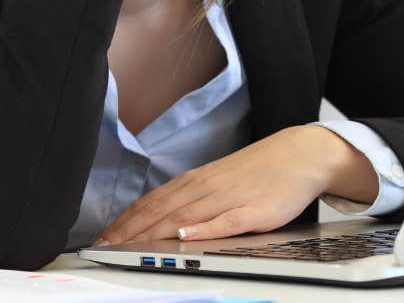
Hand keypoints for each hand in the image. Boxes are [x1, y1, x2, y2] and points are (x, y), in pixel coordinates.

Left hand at [92, 125, 378, 245]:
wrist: (300, 155)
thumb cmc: (259, 172)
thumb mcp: (219, 182)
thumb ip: (192, 199)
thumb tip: (160, 218)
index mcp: (196, 181)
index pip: (152, 202)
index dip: (125, 220)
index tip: (103, 237)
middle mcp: (206, 188)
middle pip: (160, 211)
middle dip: (130, 231)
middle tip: (105, 247)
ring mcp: (228, 199)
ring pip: (183, 217)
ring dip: (153, 232)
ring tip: (129, 246)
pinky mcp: (253, 211)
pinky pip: (224, 222)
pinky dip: (202, 229)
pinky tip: (185, 235)